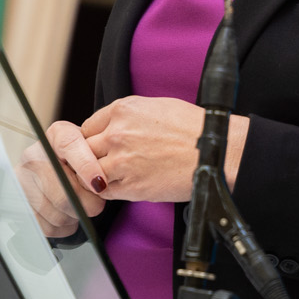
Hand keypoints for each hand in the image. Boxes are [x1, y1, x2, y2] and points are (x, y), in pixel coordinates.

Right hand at [16, 121, 107, 237]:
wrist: (55, 166)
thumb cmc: (83, 158)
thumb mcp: (93, 148)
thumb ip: (100, 157)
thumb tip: (100, 184)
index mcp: (56, 135)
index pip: (68, 145)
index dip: (86, 166)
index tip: (100, 183)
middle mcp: (34, 154)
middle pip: (62, 192)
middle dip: (87, 204)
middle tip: (96, 204)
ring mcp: (22, 179)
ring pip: (57, 213)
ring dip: (75, 216)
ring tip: (80, 206)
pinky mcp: (19, 204)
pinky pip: (47, 226)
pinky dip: (64, 226)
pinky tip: (67, 214)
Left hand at [82, 97, 248, 202]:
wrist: (216, 152)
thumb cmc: (193, 128)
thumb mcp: (155, 106)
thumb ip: (126, 116)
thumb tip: (112, 128)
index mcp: (122, 110)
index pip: (87, 127)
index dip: (92, 140)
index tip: (97, 148)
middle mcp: (117, 133)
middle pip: (82, 150)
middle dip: (89, 158)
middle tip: (100, 164)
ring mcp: (121, 161)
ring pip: (89, 172)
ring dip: (96, 176)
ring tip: (112, 177)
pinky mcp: (131, 186)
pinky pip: (104, 191)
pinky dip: (108, 191)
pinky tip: (123, 186)